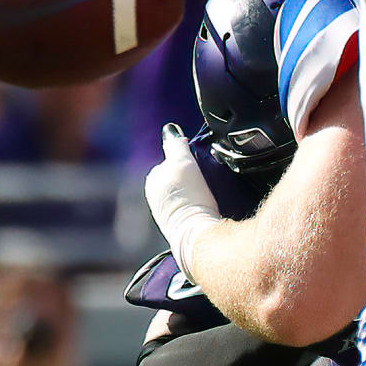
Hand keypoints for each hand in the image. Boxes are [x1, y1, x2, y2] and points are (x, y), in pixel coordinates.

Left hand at [144, 124, 222, 281]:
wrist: (198, 235)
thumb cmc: (188, 197)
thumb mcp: (181, 162)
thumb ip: (175, 144)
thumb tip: (170, 130)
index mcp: (152, 181)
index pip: (173, 161)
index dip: (190, 160)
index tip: (203, 166)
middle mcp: (156, 199)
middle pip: (181, 177)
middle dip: (193, 177)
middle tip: (210, 180)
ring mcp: (168, 214)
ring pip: (188, 193)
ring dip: (198, 192)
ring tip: (212, 195)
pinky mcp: (181, 227)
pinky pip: (194, 208)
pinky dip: (201, 205)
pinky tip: (210, 207)